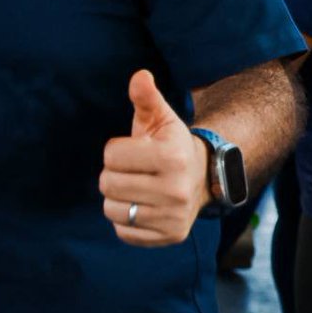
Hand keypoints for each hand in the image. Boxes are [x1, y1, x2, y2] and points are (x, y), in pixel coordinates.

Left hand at [99, 70, 210, 246]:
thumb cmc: (170, 144)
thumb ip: (146, 97)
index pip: (111, 156)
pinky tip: (142, 206)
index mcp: (172, 156)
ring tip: (136, 188)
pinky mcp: (170, 236)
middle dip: (113, 174)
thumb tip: (140, 76)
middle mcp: (176, 190)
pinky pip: (123, 232)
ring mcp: (175, 217)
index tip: (134, 150)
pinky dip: (125, 220)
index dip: (116, 151)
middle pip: (108, 184)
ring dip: (117, 198)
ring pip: (112, 210)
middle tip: (133, 171)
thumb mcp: (160, 118)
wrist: (203, 178)